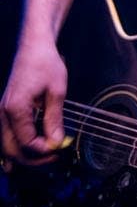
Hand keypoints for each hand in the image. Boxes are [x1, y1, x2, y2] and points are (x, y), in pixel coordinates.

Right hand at [0, 39, 67, 168]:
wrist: (34, 47)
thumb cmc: (46, 64)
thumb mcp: (57, 91)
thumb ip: (54, 119)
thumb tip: (57, 142)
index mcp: (15, 109)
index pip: (26, 142)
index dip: (44, 150)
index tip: (60, 148)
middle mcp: (3, 113)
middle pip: (11, 149)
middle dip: (32, 159)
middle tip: (55, 157)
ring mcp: (1, 113)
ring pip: (5, 145)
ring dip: (23, 156)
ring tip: (44, 159)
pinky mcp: (5, 111)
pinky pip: (6, 136)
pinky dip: (15, 148)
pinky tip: (23, 157)